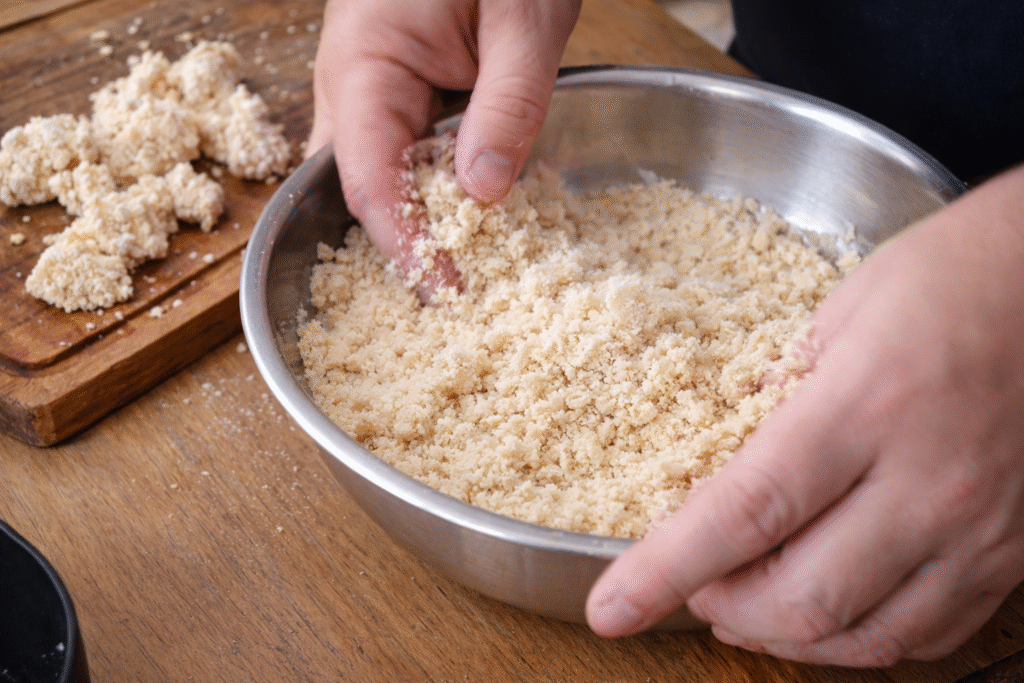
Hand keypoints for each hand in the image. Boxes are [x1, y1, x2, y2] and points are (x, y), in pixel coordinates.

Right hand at [308, 0, 581, 296]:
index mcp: (365, 62)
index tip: (445, 291)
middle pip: (361, 187)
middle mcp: (353, 81)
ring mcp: (371, 84)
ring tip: (466, 266)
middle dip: (403, 244)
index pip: (368, 181)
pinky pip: (404, 149)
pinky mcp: (400, 84)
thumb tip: (485, 194)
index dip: (404, 244)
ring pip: (380, 174)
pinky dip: (433, 186)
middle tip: (455, 295)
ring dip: (418, 220)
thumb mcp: (522, 20)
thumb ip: (507, 105)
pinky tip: (473, 210)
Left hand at [586, 164, 1023, 666]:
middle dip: (721, 608)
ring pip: (864, 636)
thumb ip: (779, 395)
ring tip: (742, 607)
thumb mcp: (840, 312)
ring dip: (784, 636)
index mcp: (866, 406)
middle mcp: (927, 482)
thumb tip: (727, 453)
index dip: (667, 569)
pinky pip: (926, 633)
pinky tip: (823, 611)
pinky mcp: (1011, 554)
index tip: (613, 607)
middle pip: (800, 597)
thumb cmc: (952, 278)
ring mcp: (978, 530)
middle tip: (690, 586)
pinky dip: (858, 638)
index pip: (746, 512)